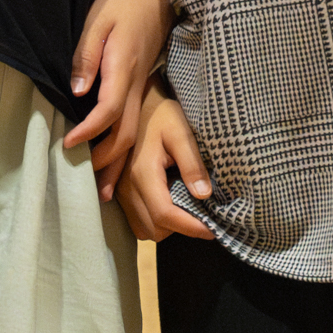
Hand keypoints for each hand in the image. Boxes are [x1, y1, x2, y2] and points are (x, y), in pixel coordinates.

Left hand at [63, 0, 172, 200]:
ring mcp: (144, 86)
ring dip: (119, 161)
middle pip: (126, 133)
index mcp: (123, 68)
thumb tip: (78, 91)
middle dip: (107, 161)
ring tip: (107, 188)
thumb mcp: (98, 20)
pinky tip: (118, 156)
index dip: (88, 131)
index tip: (68, 144)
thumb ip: (86, 56)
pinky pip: (137, 121)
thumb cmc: (124, 1)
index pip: (107, 111)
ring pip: (135, 132)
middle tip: (89, 184)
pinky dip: (126, 144)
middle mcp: (137, 83)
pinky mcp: (144, 84)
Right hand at [118, 86, 215, 242]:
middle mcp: (127, 186)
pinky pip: (136, 220)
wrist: (137, 102)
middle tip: (202, 216)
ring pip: (143, 229)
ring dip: (165, 227)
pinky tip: (169, 203)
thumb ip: (192, 164)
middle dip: (179, 228)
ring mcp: (120, 190)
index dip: (190, 227)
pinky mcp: (119, 190)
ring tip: (185, 209)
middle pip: (154, 229)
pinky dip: (153, 221)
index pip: (165, 214)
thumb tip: (203, 195)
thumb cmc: (163, 115)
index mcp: (143, 173)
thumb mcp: (182, 133)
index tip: (213, 230)